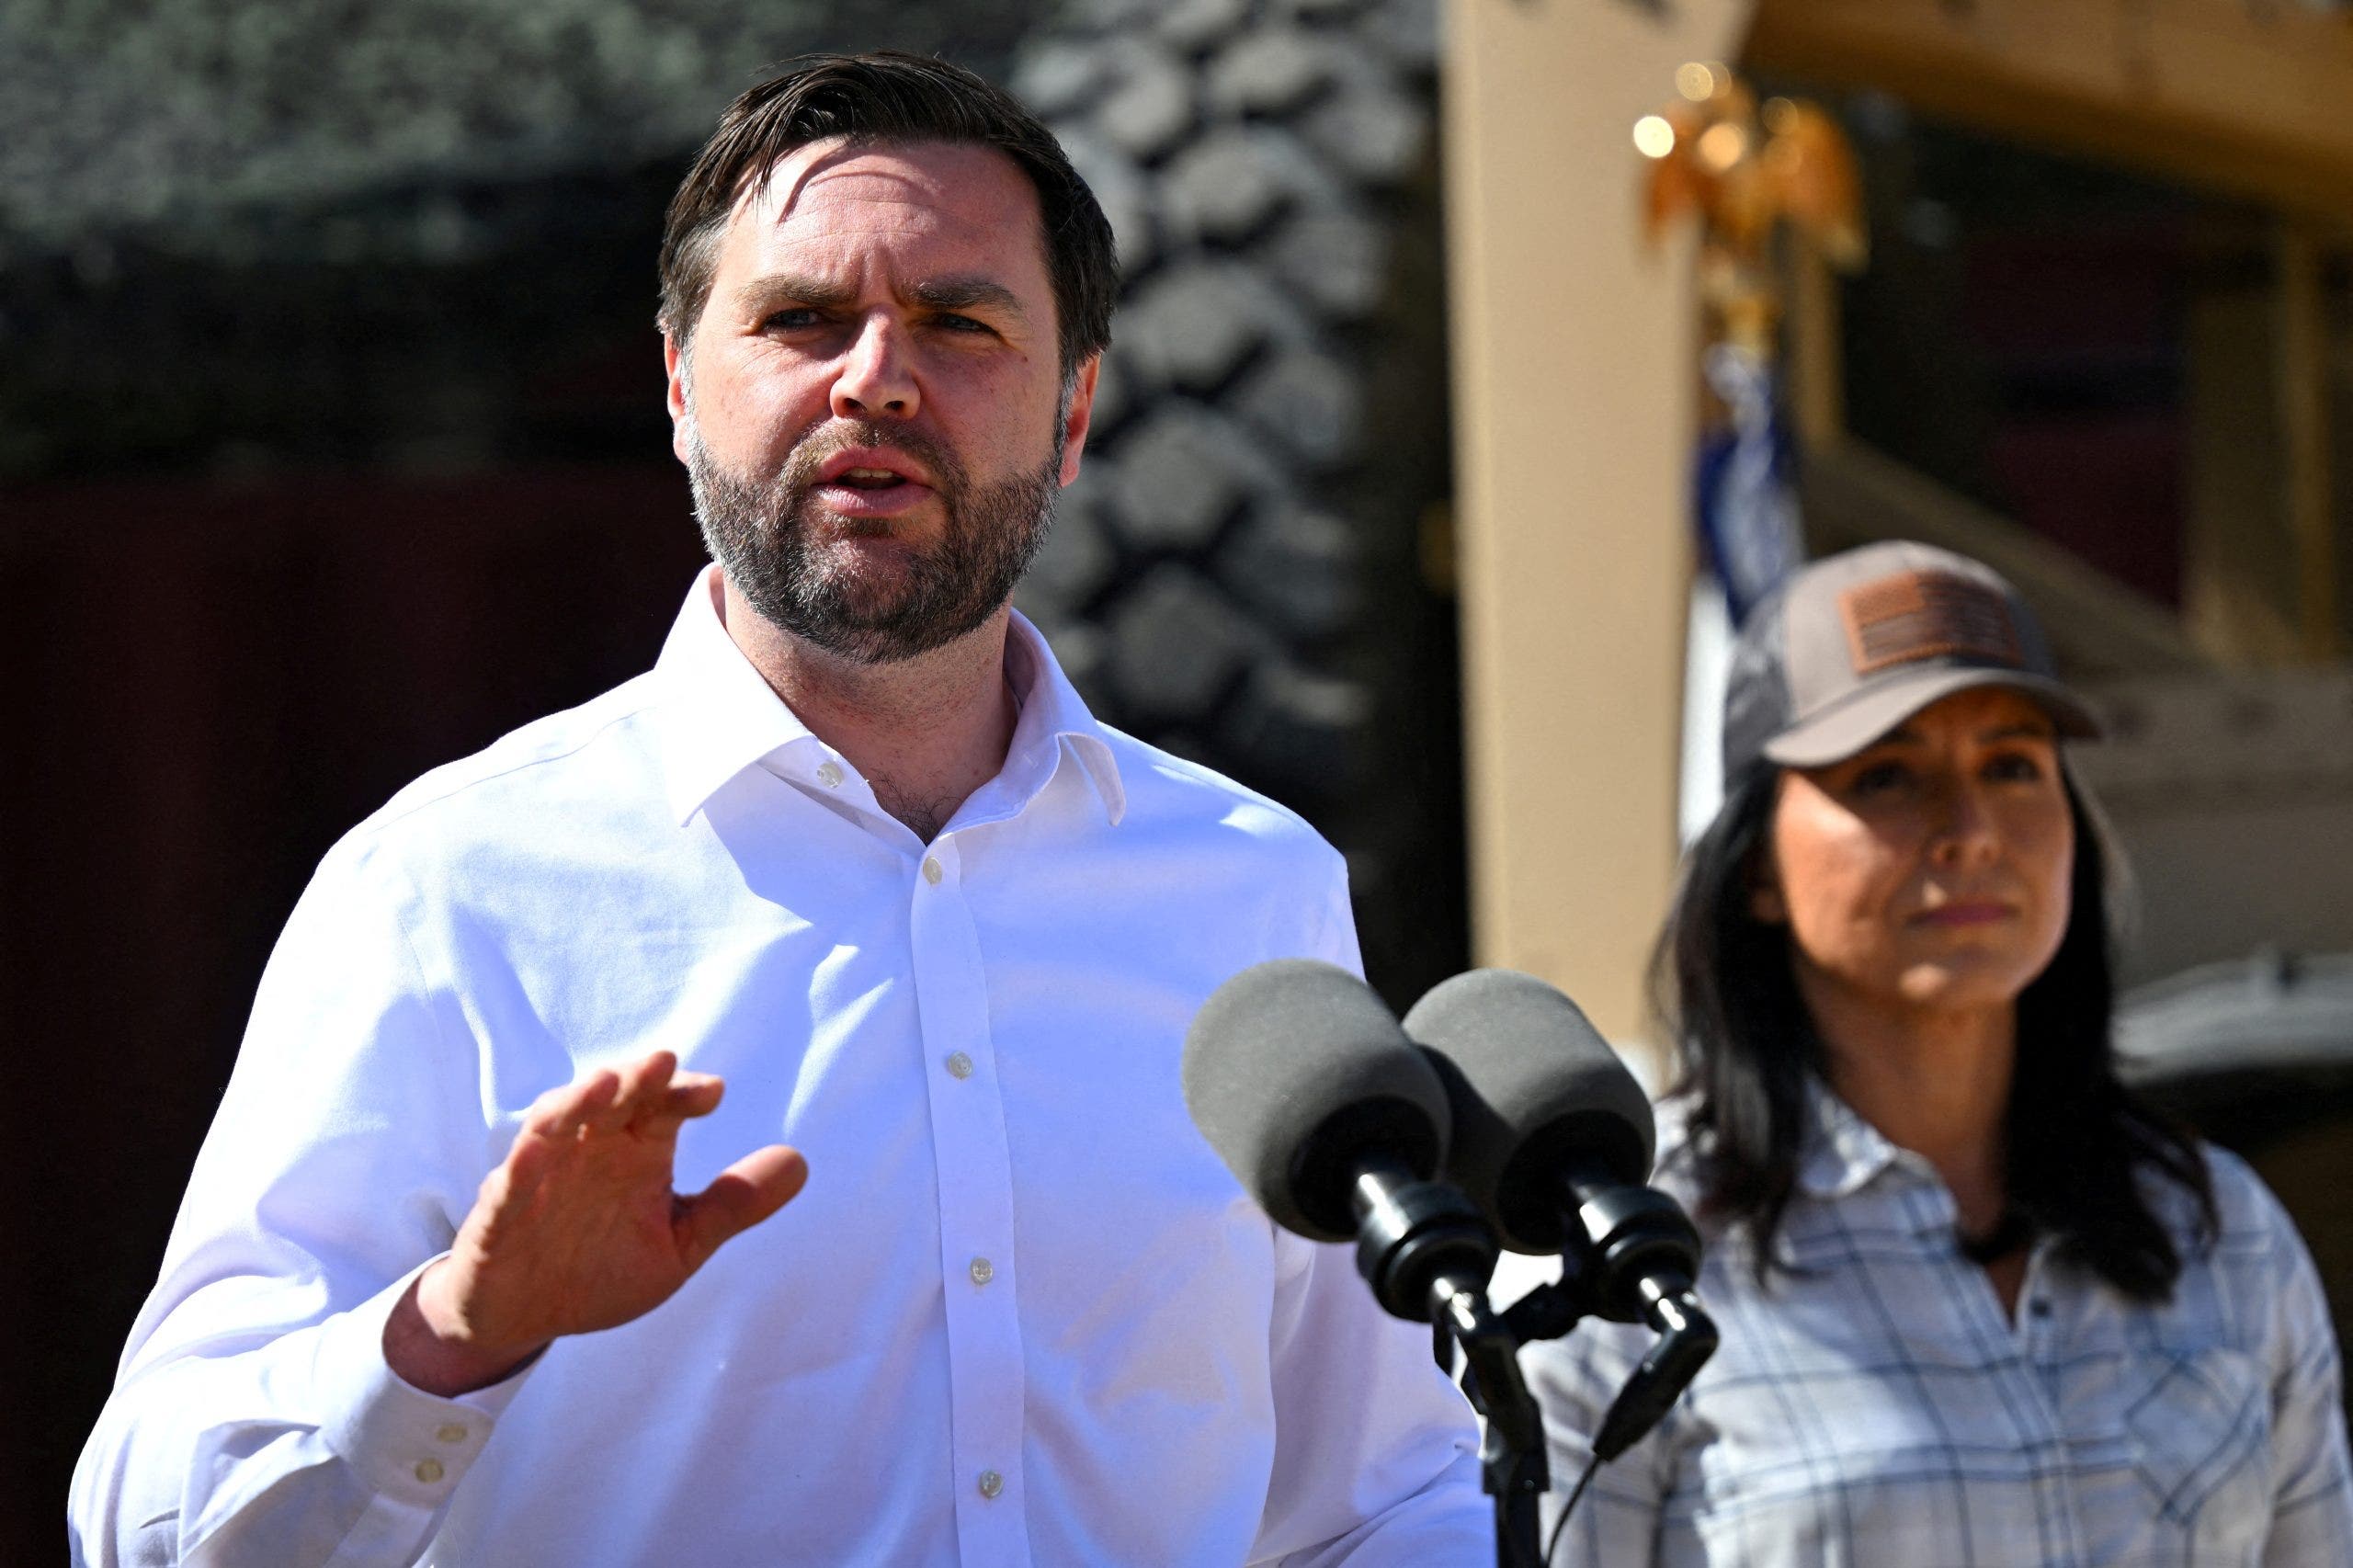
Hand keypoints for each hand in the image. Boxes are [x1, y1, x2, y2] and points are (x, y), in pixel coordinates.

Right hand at [385, 1050, 806, 1394]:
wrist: (524, 1317)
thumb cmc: (601, 1268)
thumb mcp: (679, 1244)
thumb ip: (731, 1205)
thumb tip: (801, 1162)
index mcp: (637, 1152)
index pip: (664, 1106)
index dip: (685, 1093)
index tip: (713, 1092)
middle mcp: (590, 1150)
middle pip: (612, 1101)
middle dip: (636, 1080)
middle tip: (662, 1063)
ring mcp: (541, 1176)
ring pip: (555, 1125)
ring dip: (577, 1102)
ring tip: (605, 1084)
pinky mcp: (499, 1215)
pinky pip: (508, 1186)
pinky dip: (520, 1165)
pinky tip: (535, 1148)